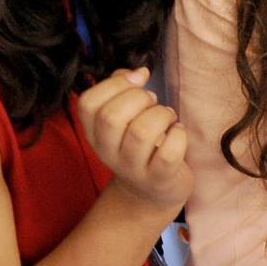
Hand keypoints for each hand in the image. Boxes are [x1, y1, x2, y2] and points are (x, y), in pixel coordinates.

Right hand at [81, 68, 191, 213]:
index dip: (115, 84)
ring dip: (161, 115)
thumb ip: (123, 88)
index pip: (88, 103)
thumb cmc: (140, 145)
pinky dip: (178, 135)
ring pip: (141, 132)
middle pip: (112, 117)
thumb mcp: (123, 117)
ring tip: (167, 118)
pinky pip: (168, 153)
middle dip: (139, 99)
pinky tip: (178, 133)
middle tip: (153, 103)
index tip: (138, 82)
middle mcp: (108, 152)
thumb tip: (139, 72)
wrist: (151, 192)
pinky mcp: (159, 179)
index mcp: (94, 133)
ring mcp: (132, 168)